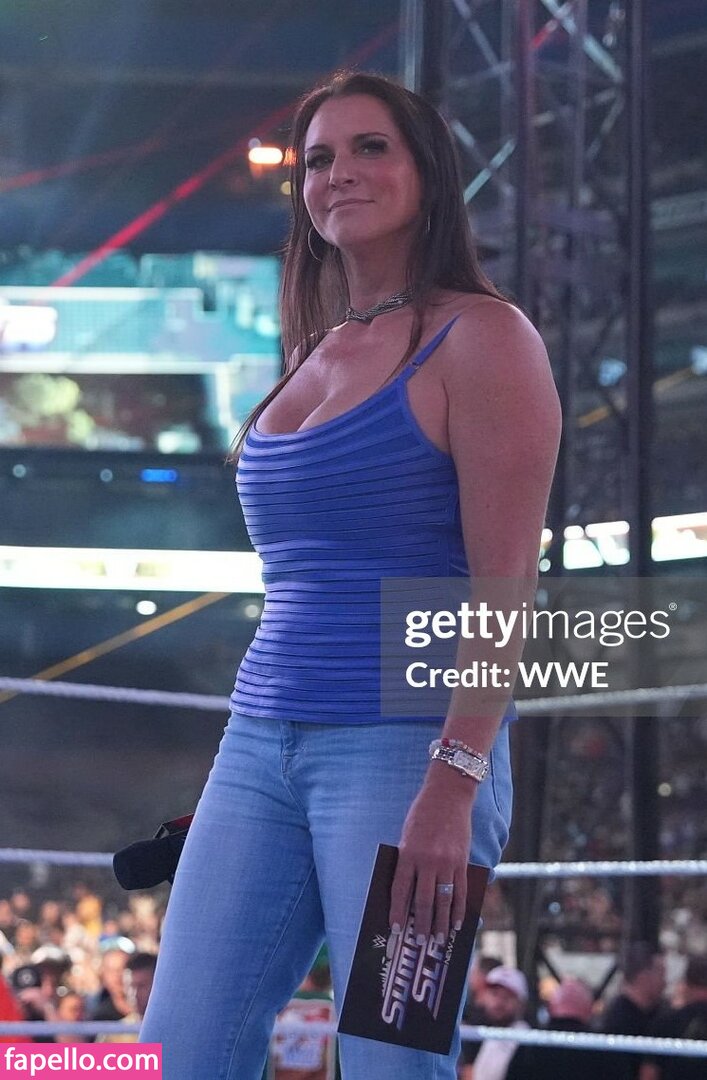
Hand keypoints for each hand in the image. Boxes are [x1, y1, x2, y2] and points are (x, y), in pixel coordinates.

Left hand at [388, 774, 474, 943]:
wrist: (449, 795)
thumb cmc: (423, 813)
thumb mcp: (407, 835)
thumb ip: (407, 860)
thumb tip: (407, 890)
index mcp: (408, 853)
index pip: (400, 889)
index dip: (397, 911)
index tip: (395, 928)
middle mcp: (428, 860)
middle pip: (423, 900)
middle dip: (421, 923)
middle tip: (420, 941)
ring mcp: (447, 862)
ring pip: (443, 900)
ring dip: (440, 922)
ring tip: (438, 938)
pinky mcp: (462, 861)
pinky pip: (460, 890)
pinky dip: (459, 909)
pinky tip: (457, 922)